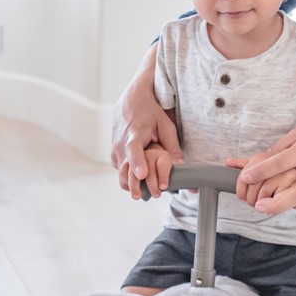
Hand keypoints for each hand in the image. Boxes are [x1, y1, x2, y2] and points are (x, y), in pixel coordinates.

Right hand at [111, 47, 182, 198]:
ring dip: (134, 184)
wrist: (131, 101)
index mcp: (135, 134)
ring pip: (122, 174)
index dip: (137, 163)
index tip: (142, 174)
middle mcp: (121, 144)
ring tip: (150, 191)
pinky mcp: (114, 155)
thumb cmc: (150, 112)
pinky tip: (143, 179)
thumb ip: (172, 147)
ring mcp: (115, 150)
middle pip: (125, 169)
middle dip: (137, 184)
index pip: (133, 150)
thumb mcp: (165, 125)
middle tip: (154, 194)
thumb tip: (181, 167)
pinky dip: (130, 178)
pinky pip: (121, 172)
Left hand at [232, 117, 295, 215]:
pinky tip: (290, 190)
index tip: (245, 176)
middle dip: (273, 205)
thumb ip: (279, 149)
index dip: (260, 171)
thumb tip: (255, 161)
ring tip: (268, 202)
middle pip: (292, 194)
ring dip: (283, 203)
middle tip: (258, 207)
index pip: (279, 163)